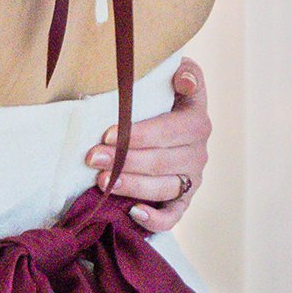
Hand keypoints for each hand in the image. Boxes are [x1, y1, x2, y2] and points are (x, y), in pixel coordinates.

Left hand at [86, 59, 209, 233]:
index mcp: (196, 121)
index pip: (169, 131)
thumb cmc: (164, 93)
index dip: (139, 134)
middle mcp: (198, 153)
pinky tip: (133, 213)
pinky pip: (174, 215)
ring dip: (132, 186)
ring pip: (164, 188)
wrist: (170, 113)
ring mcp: (192, 178)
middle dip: (124, 161)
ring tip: (103, 182)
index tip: (107, 134)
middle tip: (92, 158)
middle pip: (161, 161)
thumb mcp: (175, 75)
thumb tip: (185, 79)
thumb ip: (184, 73)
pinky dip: (156, 219)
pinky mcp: (183, 199)